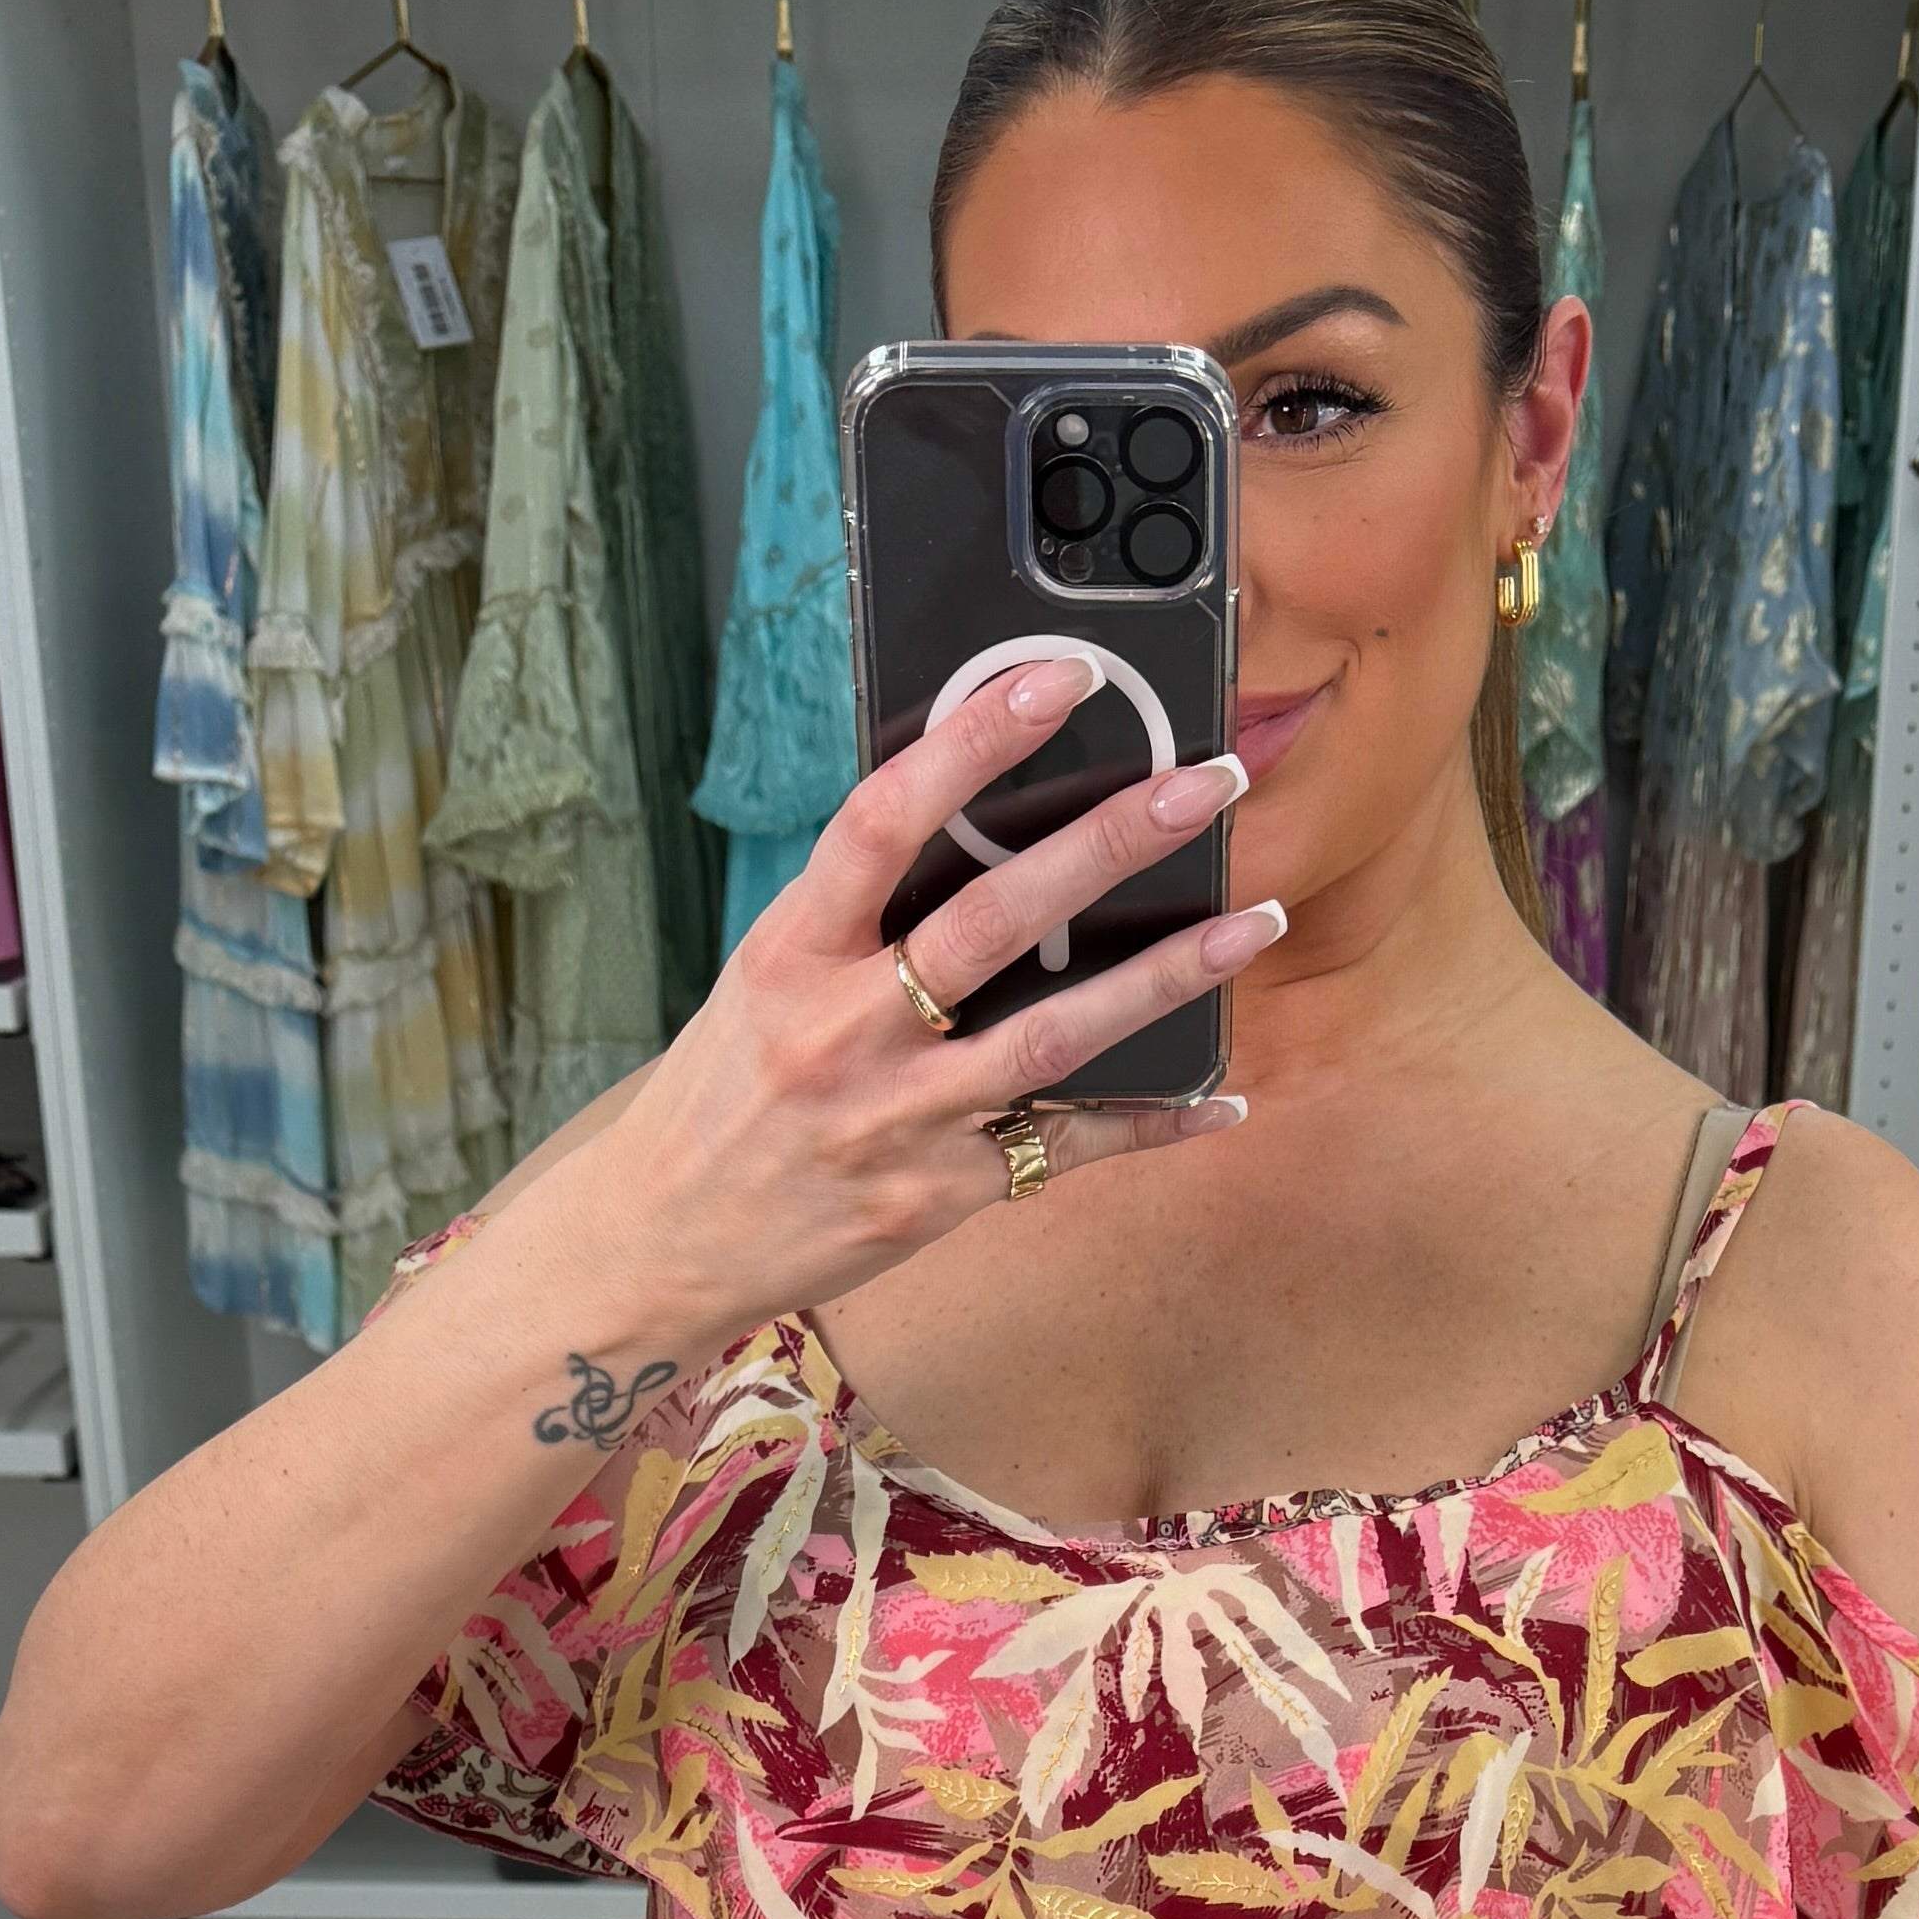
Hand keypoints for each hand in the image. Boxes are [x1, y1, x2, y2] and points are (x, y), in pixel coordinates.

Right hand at [554, 651, 1279, 1365]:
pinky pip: (1070, 1148)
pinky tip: (1222, 1098)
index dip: (973, 743)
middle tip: (1205, 786)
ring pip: (1055, 1036)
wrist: (666, 1239)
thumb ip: (856, 913)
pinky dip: (1154, 1122)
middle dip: (1110, 843)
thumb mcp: (765, 979)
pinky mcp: (943, 1193)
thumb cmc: (725, 1092)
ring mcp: (900, 1118)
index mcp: (793, 952)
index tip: (1056, 680)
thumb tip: (968, 817)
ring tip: (1252, 924)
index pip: (885, 821)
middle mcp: (845, 1030)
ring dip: (1165, 978)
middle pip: (994, 919)